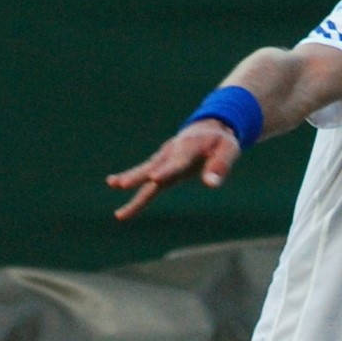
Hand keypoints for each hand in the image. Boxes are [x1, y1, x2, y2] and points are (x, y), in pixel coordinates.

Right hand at [106, 121, 240, 219]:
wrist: (208, 128)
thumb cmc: (220, 141)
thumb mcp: (228, 150)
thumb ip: (220, 166)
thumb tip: (211, 184)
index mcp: (188, 148)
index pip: (177, 162)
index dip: (166, 171)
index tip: (155, 179)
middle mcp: (171, 153)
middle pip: (153, 166)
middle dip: (137, 176)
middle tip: (122, 184)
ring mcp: (164, 160)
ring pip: (145, 172)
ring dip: (129, 180)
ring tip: (113, 185)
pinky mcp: (161, 168)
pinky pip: (146, 183)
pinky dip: (134, 192)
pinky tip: (122, 212)